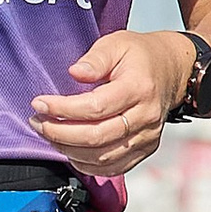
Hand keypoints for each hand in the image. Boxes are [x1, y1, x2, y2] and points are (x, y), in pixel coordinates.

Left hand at [29, 30, 190, 176]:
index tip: (39, 103)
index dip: (62, 109)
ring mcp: (147, 137)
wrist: (172, 70)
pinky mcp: (145, 149)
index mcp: (139, 88)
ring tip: (49, 133)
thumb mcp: (117, 43)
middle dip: (59, 133)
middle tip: (37, 122)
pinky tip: (69, 150)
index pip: (95, 107)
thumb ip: (95, 58)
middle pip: (96, 137)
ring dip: (68, 149)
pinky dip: (86, 164)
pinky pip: (113, 167)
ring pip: (101, 157)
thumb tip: (75, 73)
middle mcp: (146, 116)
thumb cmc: (140, 56)